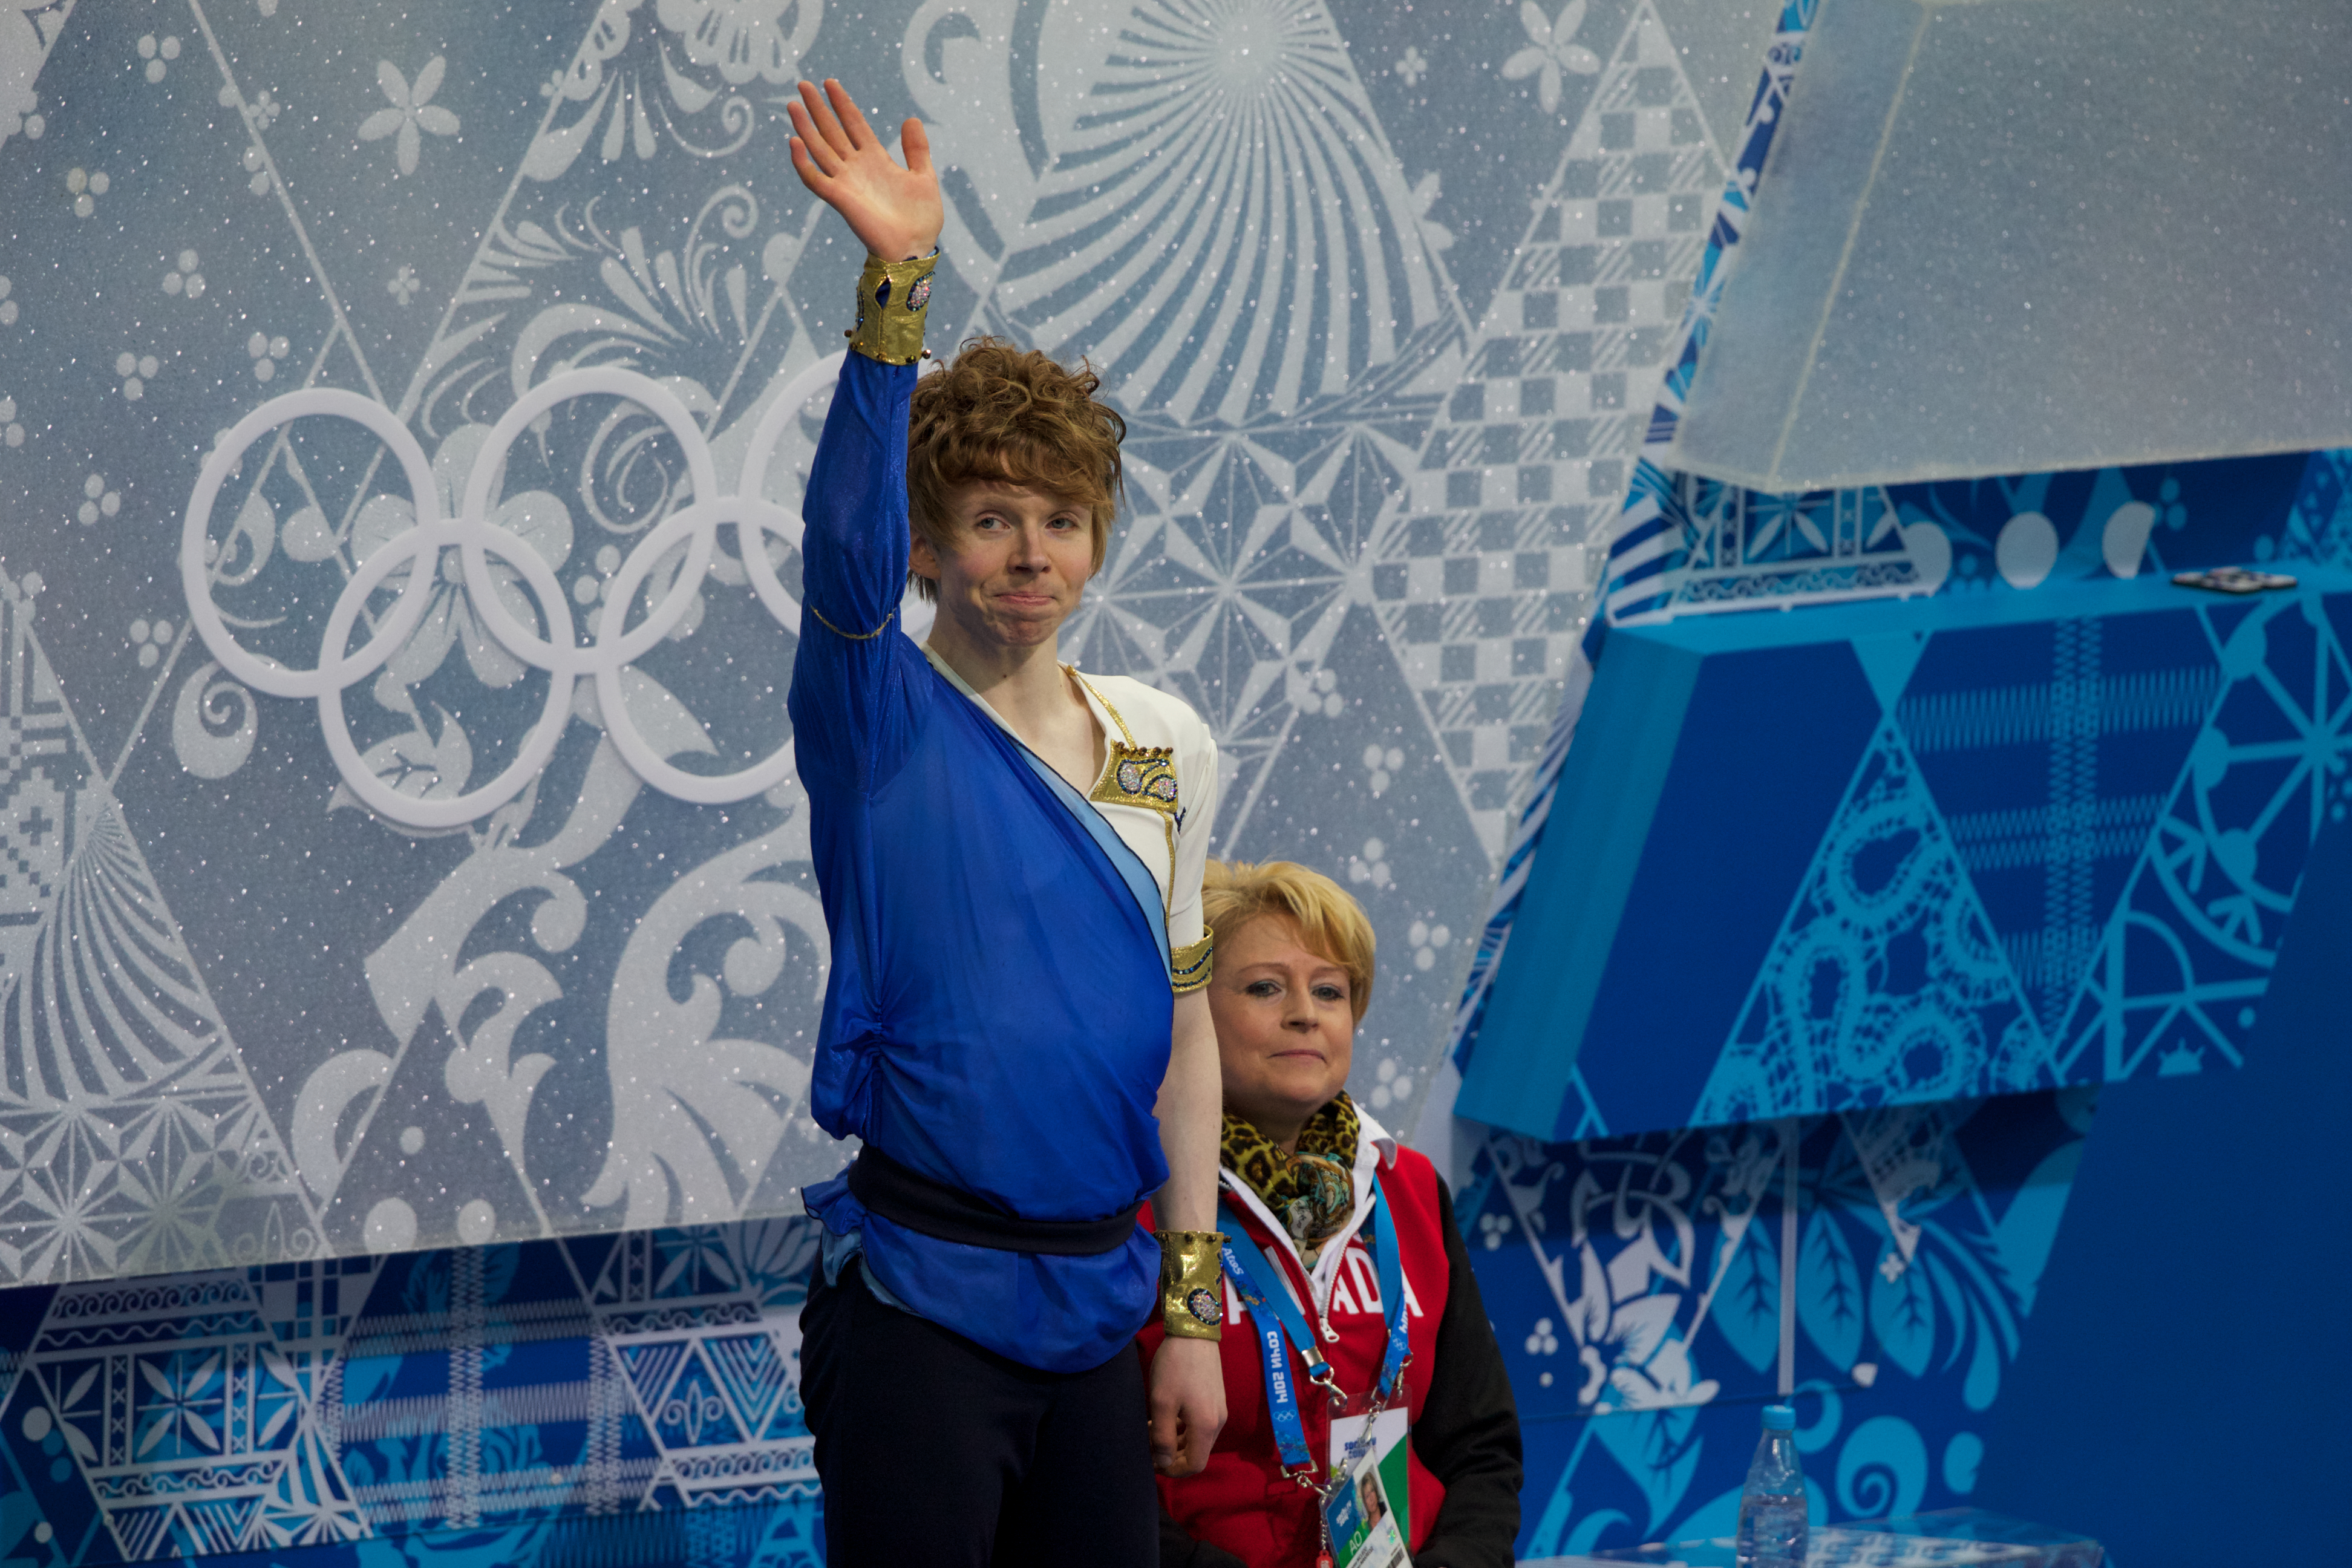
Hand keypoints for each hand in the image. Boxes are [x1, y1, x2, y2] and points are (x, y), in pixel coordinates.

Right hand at [787, 78, 942, 261]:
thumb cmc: (921, 219)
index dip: (842, 103)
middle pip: (832, 131)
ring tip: (793, 105)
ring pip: (820, 149)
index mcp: (876, 159)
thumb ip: (916, 149)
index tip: (830, 82)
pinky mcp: (840, 199)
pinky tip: (795, 143)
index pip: (854, 124)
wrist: (916, 248)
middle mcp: (857, 167)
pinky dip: (803, 163)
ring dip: (805, 127)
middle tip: (803, 84)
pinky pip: (815, 179)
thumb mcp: (924, 176)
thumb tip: (911, 118)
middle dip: (818, 108)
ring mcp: (846, 182)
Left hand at [1149, 1334, 1226, 1475]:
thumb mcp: (1162, 1404)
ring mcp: (1218, 1409)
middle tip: (1148, 1444)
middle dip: (1172, 1455)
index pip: (1195, 1465)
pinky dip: (1182, 1427)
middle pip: (1197, 1452)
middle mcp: (1218, 1421)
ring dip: (1175, 1440)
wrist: (1194, 1331)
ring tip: (1152, 1428)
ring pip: (1197, 1438)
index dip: (1173, 1471)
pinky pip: (1200, 1424)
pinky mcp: (1215, 1398)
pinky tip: (1165, 1415)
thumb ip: (1161, 1438)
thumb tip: (1162, 1463)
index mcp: (1206, 1426)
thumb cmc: (1175, 1367)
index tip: (1152, 1462)